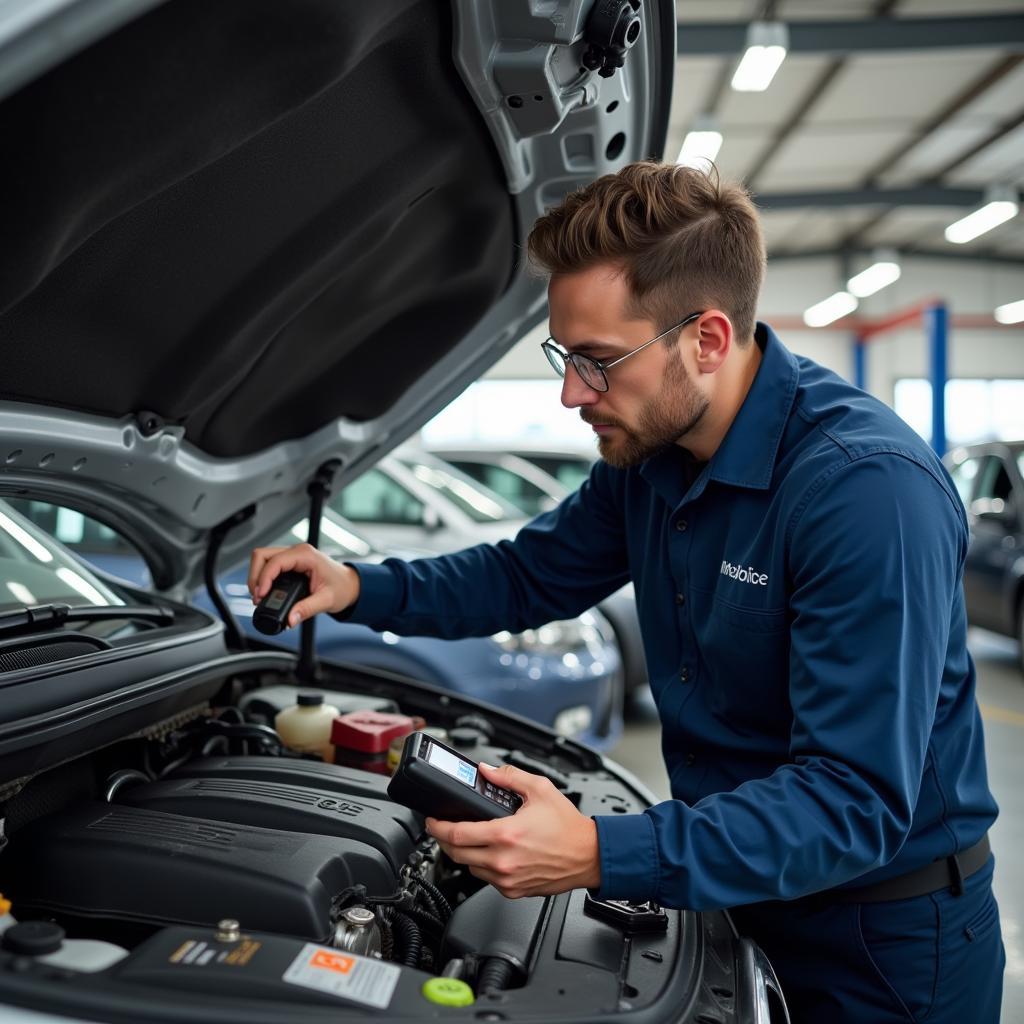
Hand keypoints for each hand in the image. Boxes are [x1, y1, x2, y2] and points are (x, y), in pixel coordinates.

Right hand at [248, 543, 360, 626]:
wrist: (351, 585)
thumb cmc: (343, 587)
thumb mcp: (327, 600)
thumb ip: (307, 609)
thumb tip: (290, 619)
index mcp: (306, 556)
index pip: (275, 562)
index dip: (263, 578)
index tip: (260, 596)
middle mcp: (297, 552)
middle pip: (262, 556)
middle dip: (255, 576)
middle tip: (257, 597)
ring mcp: (292, 556)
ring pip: (263, 559)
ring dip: (257, 577)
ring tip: (260, 596)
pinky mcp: (290, 563)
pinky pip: (269, 565)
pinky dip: (263, 578)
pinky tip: (265, 592)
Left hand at [426, 762, 599, 898]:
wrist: (588, 855)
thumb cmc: (568, 827)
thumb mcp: (540, 789)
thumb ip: (509, 777)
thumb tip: (487, 771)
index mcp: (506, 834)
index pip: (457, 834)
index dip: (437, 827)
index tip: (432, 821)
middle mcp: (503, 860)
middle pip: (456, 854)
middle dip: (444, 840)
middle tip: (444, 829)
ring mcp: (507, 879)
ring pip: (470, 868)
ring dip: (465, 853)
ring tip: (471, 839)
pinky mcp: (514, 891)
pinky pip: (486, 880)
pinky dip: (483, 866)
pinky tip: (492, 853)